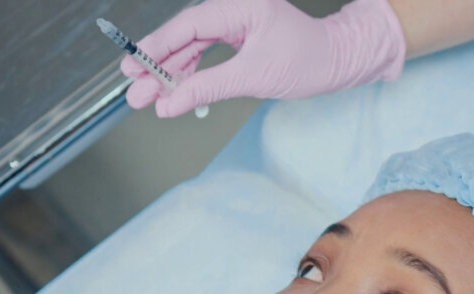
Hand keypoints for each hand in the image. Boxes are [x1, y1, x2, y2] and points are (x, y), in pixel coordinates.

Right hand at [120, 0, 405, 116]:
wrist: (340, 62)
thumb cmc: (309, 62)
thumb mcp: (255, 78)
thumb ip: (208, 89)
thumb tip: (170, 103)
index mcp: (240, 6)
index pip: (188, 25)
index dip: (157, 48)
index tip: (133, 68)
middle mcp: (235, 9)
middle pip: (184, 37)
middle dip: (158, 67)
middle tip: (135, 93)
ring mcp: (237, 22)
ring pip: (192, 47)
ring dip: (171, 73)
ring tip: (148, 97)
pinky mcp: (240, 37)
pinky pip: (207, 53)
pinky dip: (191, 73)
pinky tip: (175, 91)